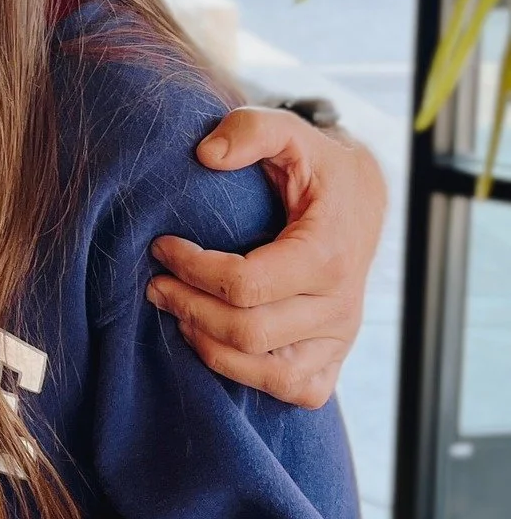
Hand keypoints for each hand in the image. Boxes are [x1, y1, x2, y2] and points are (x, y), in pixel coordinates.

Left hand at [148, 107, 385, 409]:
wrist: (362, 201)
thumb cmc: (317, 167)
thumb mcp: (290, 132)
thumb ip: (250, 128)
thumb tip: (207, 154)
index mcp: (328, 255)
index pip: (245, 285)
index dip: (192, 269)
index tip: (162, 246)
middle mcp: (340, 306)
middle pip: (246, 331)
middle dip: (188, 307)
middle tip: (155, 282)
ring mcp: (340, 339)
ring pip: (266, 371)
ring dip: (208, 345)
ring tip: (177, 311)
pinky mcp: (334, 360)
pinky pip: (293, 390)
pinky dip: (246, 376)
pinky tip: (212, 342)